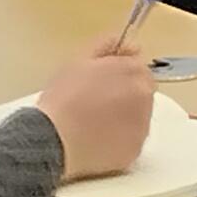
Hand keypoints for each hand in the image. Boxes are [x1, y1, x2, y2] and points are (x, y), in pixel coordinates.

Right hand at [36, 43, 157, 179]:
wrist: (52, 140)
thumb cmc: (63, 97)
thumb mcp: (79, 60)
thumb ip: (108, 45)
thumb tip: (132, 44)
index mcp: (133, 72)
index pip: (138, 67)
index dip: (119, 73)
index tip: (101, 82)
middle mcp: (145, 98)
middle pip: (141, 92)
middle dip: (124, 94)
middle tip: (95, 103)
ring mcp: (141, 127)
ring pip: (137, 118)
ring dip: (123, 117)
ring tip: (93, 124)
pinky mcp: (134, 152)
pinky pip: (130, 142)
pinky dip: (118, 141)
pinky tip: (96, 141)